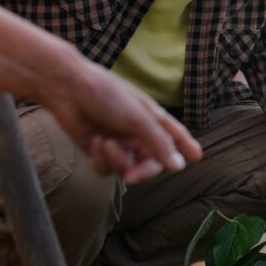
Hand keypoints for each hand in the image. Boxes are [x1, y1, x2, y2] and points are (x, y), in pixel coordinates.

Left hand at [41, 58, 201, 182]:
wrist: (68, 91)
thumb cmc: (107, 95)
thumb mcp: (138, 118)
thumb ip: (159, 143)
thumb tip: (180, 166)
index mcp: (152, 119)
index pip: (175, 137)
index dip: (185, 147)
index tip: (197, 157)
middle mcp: (137, 133)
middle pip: (152, 163)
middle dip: (143, 170)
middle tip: (133, 174)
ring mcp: (118, 143)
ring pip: (127, 169)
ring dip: (116, 159)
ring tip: (104, 143)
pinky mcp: (99, 151)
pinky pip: (106, 169)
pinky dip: (101, 160)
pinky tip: (94, 144)